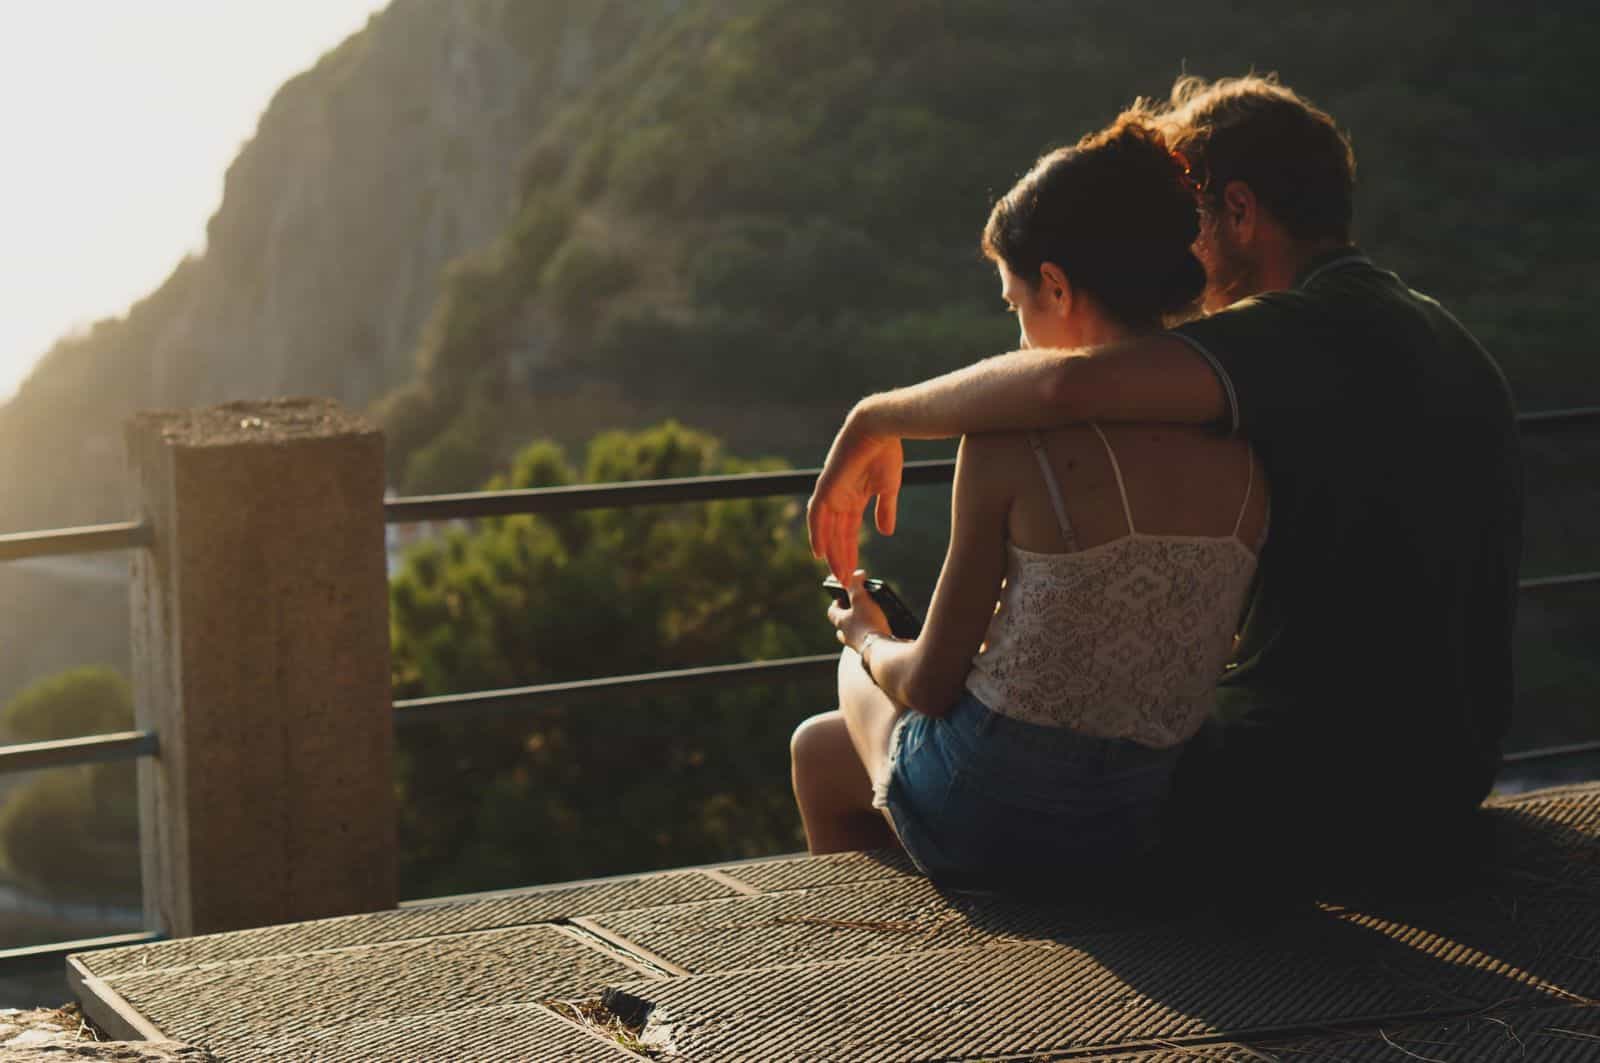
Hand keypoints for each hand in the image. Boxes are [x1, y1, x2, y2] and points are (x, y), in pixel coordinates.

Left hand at [807, 406, 903, 580]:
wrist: (881, 428)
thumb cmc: (886, 452)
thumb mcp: (888, 489)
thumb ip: (885, 510)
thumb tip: (886, 532)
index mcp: (853, 498)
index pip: (848, 531)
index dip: (850, 551)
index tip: (854, 571)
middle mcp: (839, 498)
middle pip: (836, 535)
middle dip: (840, 557)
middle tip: (845, 580)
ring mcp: (831, 493)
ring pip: (826, 529)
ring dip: (830, 552)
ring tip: (837, 573)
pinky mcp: (827, 486)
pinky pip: (817, 515)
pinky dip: (817, 534)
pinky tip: (819, 552)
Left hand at [827, 570, 892, 650]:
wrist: (882, 652)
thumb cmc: (868, 625)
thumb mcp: (861, 599)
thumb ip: (856, 584)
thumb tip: (857, 574)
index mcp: (841, 622)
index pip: (832, 611)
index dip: (837, 602)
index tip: (843, 595)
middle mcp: (847, 635)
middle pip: (843, 625)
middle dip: (849, 617)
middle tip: (858, 608)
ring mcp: (858, 645)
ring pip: (855, 635)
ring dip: (861, 628)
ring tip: (873, 619)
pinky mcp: (871, 652)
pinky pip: (869, 642)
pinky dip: (874, 636)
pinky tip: (885, 631)